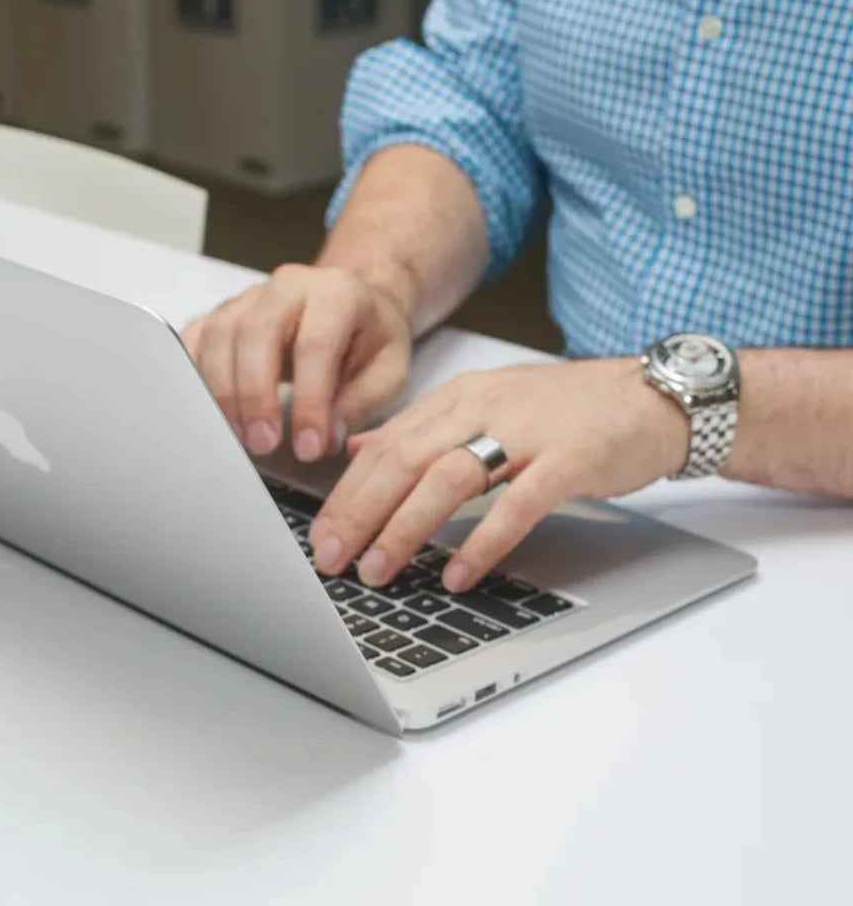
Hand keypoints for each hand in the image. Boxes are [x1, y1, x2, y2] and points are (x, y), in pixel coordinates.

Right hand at [181, 265, 411, 461]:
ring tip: (240, 437)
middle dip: (254, 395)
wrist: (354, 304)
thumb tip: (325, 436)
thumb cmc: (371, 339)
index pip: (315, 345)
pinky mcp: (222, 311)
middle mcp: (289, 286)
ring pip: (219, 334)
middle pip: (255, 332)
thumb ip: (361, 403)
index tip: (309, 447)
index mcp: (337, 294)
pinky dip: (194, 375)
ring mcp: (250, 296)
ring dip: (223, 391)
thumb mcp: (390, 372)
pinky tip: (206, 410)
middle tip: (262, 444)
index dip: (309, 401)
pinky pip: (196, 337)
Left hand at [309, 358, 689, 591]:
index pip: (388, 445)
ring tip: (378, 570)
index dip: (347, 493)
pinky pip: (518, 502)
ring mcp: (528, 431)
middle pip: (406, 459)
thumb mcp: (485, 405)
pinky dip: (484, 539)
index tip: (320, 535)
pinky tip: (458, 573)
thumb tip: (360, 447)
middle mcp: (485, 407)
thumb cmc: (566, 410)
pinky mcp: (569, 458)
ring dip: (407, 528)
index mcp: (460, 397)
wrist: (651, 398)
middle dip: (360, 513)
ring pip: (450, 477)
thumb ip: (422, 427)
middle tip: (331, 559)